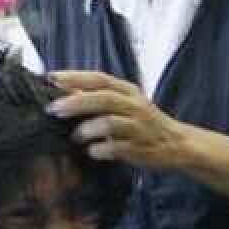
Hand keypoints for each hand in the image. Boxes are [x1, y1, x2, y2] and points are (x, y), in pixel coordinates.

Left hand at [49, 70, 187, 169]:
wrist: (176, 143)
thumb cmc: (141, 121)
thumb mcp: (121, 103)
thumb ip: (95, 96)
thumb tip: (62, 89)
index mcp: (127, 90)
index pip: (99, 78)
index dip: (75, 77)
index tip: (52, 78)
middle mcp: (134, 105)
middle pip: (103, 98)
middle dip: (76, 102)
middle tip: (54, 109)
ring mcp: (139, 126)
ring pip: (110, 122)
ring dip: (88, 129)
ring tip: (75, 136)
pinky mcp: (140, 147)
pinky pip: (117, 148)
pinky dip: (101, 150)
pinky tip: (92, 151)